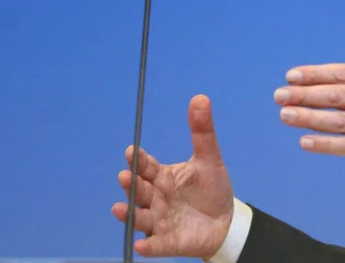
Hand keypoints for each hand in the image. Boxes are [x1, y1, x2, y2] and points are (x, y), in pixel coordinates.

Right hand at [111, 94, 233, 258]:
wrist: (226, 220)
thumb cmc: (211, 188)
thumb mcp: (209, 158)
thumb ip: (202, 131)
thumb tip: (201, 98)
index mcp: (162, 177)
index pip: (147, 167)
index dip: (138, 161)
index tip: (132, 151)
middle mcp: (156, 198)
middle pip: (140, 191)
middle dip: (130, 185)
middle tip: (124, 177)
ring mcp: (161, 221)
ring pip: (141, 217)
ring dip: (129, 213)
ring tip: (118, 209)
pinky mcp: (169, 242)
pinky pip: (157, 244)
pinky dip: (149, 245)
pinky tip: (141, 245)